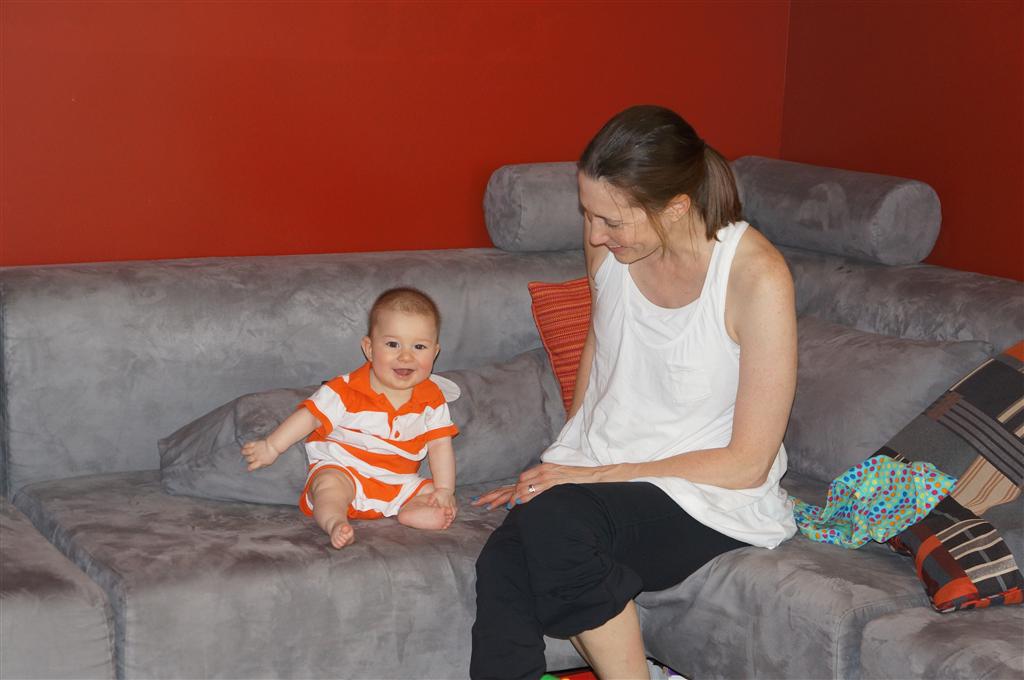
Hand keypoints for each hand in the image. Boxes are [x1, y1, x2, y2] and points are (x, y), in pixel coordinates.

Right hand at [241, 439, 280, 470]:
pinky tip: (245, 447)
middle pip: (248, 459)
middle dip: (248, 459)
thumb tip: (258, 466)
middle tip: (250, 458)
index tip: (249, 468)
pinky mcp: (255, 444)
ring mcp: (255, 450)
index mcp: (260, 461)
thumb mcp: (269, 462)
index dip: (250, 468)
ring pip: (246, 452)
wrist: (274, 446)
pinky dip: (245, 446)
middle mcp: (256, 456)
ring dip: (244, 452)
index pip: (252, 466)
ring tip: (244, 452)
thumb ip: (262, 465)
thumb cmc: (272, 455)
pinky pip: (248, 444)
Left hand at [428, 487, 457, 521]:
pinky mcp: (454, 503)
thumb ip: (430, 501)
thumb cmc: (438, 492)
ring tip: (450, 521)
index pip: (445, 512)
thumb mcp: (433, 495)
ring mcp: (452, 504)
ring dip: (452, 517)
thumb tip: (427, 505)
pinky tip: (452, 516)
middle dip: (450, 518)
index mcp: (443, 503)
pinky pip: (455, 509)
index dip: (444, 517)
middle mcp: (448, 504)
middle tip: (447, 523)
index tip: (444, 521)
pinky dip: (454, 513)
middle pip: (450, 513)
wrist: (446, 488)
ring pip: (454, 512)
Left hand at [471, 463, 602, 509]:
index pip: (516, 482)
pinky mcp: (556, 482)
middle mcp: (541, 472)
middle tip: (479, 502)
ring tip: (492, 506)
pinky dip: (525, 496)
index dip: (500, 492)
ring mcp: (548, 477)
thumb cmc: (579, 481)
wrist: (596, 476)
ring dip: (507, 497)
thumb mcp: (559, 481)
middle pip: (514, 484)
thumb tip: (533, 499)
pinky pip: (537, 490)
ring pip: (522, 487)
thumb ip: (546, 487)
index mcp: (541, 471)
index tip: (486, 500)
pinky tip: (516, 503)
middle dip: (495, 494)